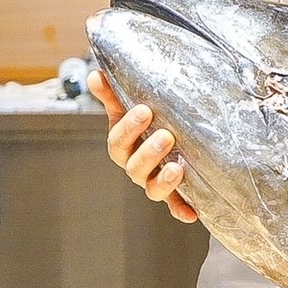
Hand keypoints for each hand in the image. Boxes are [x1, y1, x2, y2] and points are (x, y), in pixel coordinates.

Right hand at [88, 70, 197, 222]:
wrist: (169, 138)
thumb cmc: (146, 122)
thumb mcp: (129, 106)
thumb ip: (113, 93)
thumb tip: (96, 74)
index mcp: (123, 146)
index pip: (118, 141)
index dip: (129, 128)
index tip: (145, 110)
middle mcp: (136, 167)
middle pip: (135, 167)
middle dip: (149, 152)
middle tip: (166, 136)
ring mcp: (153, 182)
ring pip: (152, 188)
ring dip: (164, 181)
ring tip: (177, 167)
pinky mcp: (174, 194)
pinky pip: (175, 205)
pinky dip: (181, 210)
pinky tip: (191, 214)